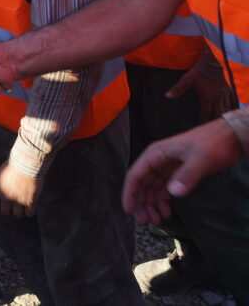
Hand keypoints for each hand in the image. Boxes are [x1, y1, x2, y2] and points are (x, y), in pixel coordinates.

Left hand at [0, 161, 42, 216]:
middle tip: (14, 206)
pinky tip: (31, 206)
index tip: (3, 206)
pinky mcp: (30, 201)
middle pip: (5, 212)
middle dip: (9, 210)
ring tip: (24, 206)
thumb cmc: (15, 163)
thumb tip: (1, 191)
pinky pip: (30, 214)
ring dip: (21, 211)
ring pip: (18, 214)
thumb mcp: (2, 173)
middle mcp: (6, 196)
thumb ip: (1, 184)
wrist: (27, 161)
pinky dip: (30, 211)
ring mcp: (18, 200)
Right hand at [123, 118, 242, 224]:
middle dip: (141, 203)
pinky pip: (164, 189)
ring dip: (152, 204)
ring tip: (157, 221)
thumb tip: (173, 194)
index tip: (129, 211)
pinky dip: (163, 201)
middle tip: (146, 222)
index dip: (130, 193)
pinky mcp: (177, 173)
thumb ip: (187, 175)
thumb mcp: (201, 158)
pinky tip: (168, 212)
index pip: (136, 175)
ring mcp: (166, 167)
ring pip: (152, 189)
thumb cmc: (212, 144)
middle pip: (142, 184)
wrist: (230, 137)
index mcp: (156, 154)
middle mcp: (157, 161)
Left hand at [165, 63, 235, 123]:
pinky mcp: (229, 90)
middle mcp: (217, 98)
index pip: (205, 114)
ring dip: (223, 117)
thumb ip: (178, 89)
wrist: (214, 61)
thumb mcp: (187, 79)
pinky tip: (229, 112)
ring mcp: (225, 95)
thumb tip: (167, 96)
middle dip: (214, 122)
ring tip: (220, 123)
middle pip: (217, 114)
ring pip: (226, 110)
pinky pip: (232, 102)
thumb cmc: (200, 71)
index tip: (201, 127)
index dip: (203, 121)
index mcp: (207, 98)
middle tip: (211, 128)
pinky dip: (231, 108)